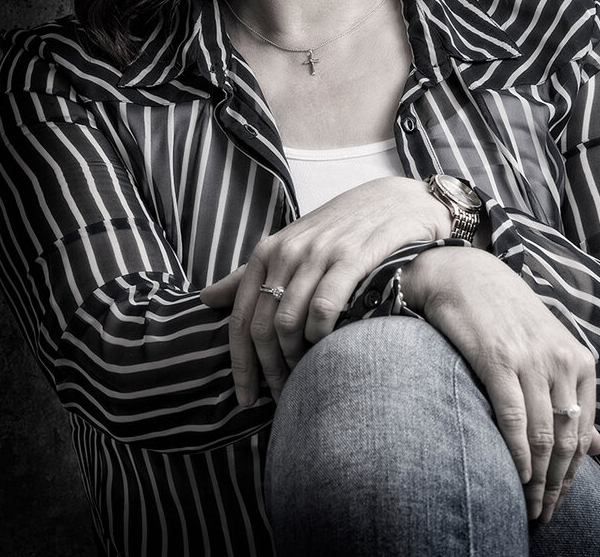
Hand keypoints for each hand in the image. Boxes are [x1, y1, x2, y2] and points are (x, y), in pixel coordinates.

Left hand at [201, 177, 450, 405]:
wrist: (394, 200)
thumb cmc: (339, 228)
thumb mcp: (290, 244)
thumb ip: (249, 273)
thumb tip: (204, 298)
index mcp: (267, 251)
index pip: (240, 318)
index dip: (240, 365)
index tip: (244, 399)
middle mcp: (288, 252)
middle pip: (261, 327)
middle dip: (266, 371)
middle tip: (279, 397)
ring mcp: (318, 253)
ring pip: (288, 322)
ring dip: (293, 360)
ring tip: (303, 379)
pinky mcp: (351, 257)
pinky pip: (323, 307)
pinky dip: (320, 335)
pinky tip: (327, 347)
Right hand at [400, 246, 599, 523]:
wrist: (467, 274)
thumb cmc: (507, 314)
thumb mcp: (551, 349)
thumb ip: (574, 395)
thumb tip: (598, 446)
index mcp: (579, 358)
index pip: (584, 431)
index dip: (574, 474)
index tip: (560, 498)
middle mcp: (560, 360)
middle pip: (566, 439)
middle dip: (557, 484)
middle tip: (545, 512)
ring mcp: (530, 360)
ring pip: (542, 434)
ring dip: (537, 478)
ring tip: (530, 504)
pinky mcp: (498, 359)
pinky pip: (513, 418)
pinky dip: (517, 453)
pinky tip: (516, 474)